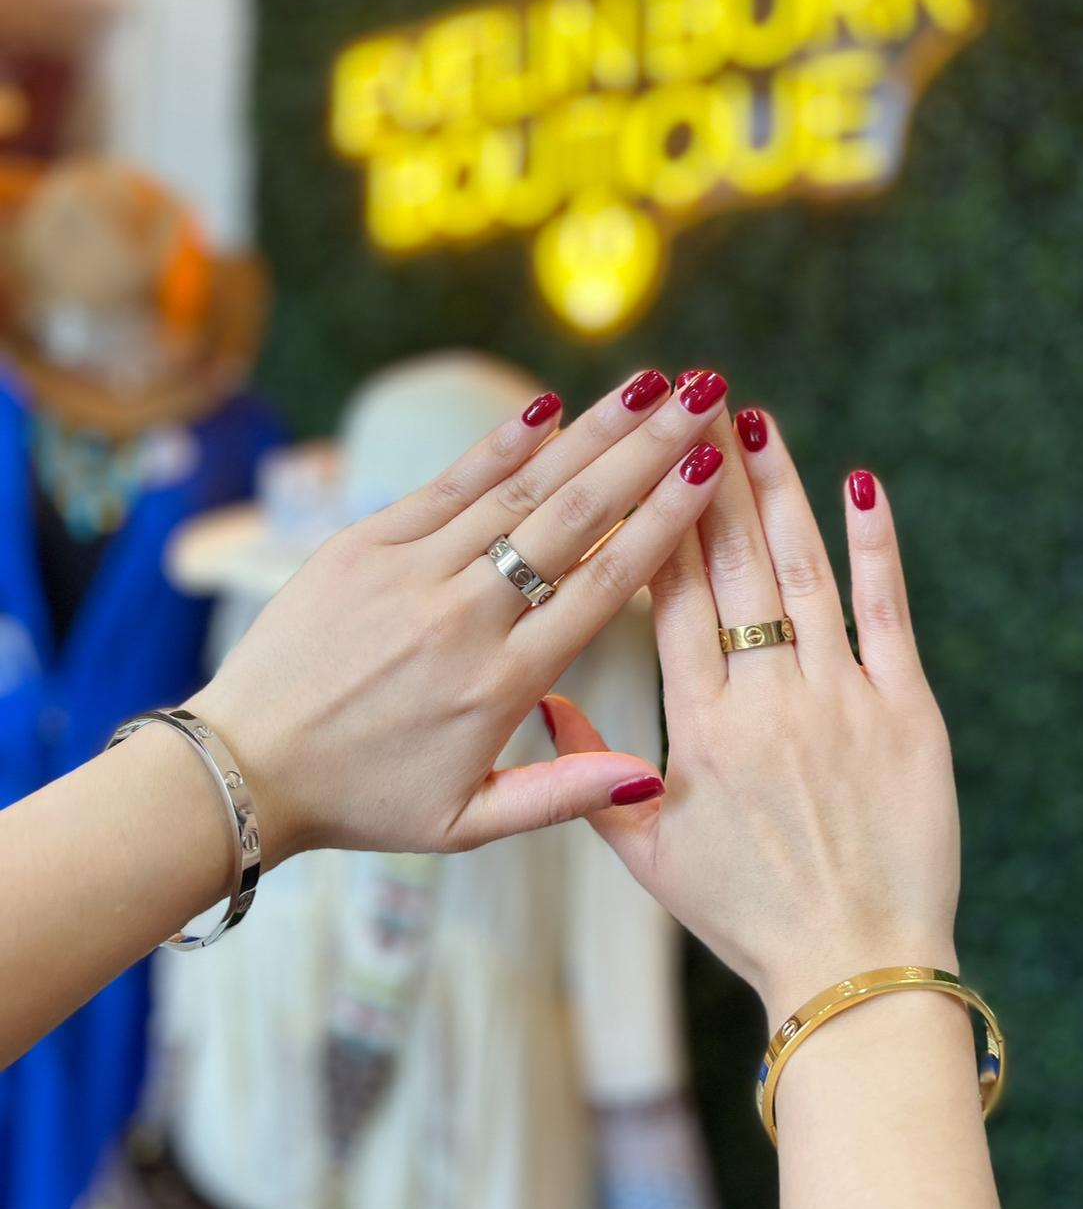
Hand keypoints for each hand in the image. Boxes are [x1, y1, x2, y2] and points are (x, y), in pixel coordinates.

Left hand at [191, 370, 729, 863]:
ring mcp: (409, 574)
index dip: (664, 521)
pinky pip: (445, 486)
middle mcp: (462, 619)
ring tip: (649, 386)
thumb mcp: (468, 822)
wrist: (244, 767)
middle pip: (574, 518)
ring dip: (590, 432)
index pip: (602, 586)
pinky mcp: (362, 546)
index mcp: (501, 685)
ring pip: (518, 491)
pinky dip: (499, 446)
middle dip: (648, 451)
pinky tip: (548, 405)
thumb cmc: (364, 798)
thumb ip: (564, 793)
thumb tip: (653, 776)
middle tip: (704, 396)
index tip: (711, 470)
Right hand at [544, 408, 958, 1026]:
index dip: (658, 517)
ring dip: (780, 492)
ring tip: (757, 423)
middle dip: (711, 477)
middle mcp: (765, 699)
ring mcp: (840, 699)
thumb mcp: (645, 854)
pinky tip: (862, 483)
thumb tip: (543, 692)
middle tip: (696, 403)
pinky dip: (876, 547)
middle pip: (733, 564)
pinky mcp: (906, 712)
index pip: (672, 596)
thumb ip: (587, 769)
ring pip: (802, 572)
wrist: (849, 963)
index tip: (646, 456)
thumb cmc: (741, 912)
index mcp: (698, 727)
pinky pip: (887, 613)